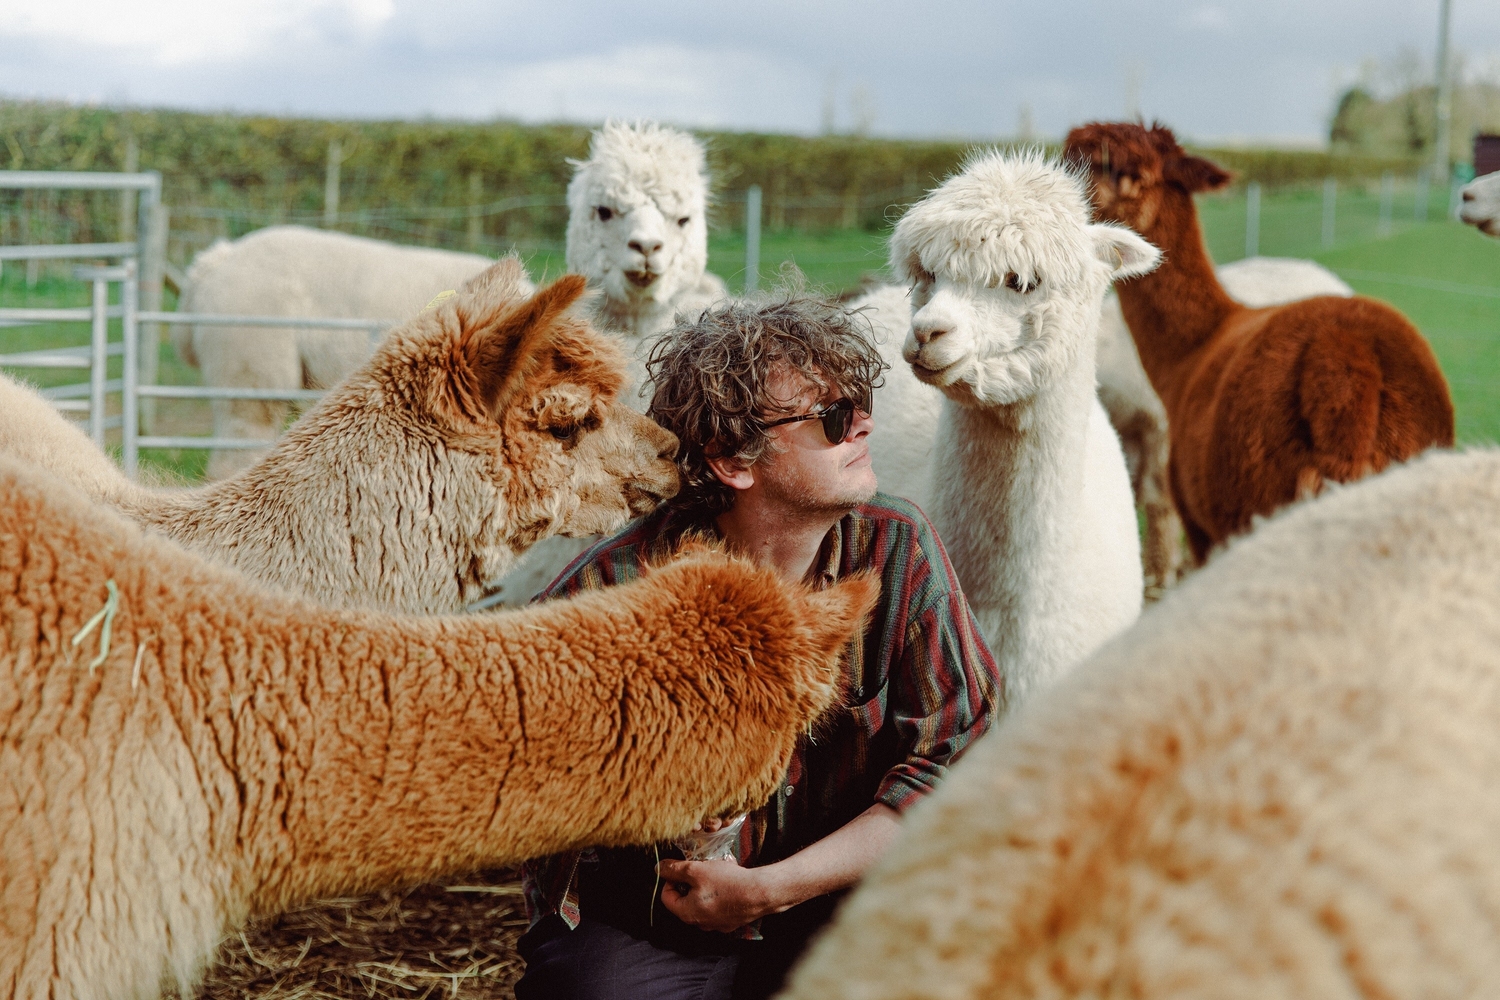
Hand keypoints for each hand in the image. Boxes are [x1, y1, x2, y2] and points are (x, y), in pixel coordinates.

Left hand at [656, 857, 782, 932]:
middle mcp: (700, 924)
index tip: (681, 869)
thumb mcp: (696, 870)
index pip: (666, 898)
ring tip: (715, 874)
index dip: (670, 880)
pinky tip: (728, 884)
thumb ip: (675, 870)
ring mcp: (716, 925)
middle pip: (684, 901)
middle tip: (699, 870)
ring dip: (704, 888)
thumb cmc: (726, 882)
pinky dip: (718, 896)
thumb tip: (658, 868)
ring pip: (701, 904)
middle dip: (689, 883)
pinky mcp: (730, 922)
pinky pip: (717, 908)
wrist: (759, 894)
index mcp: (687, 914)